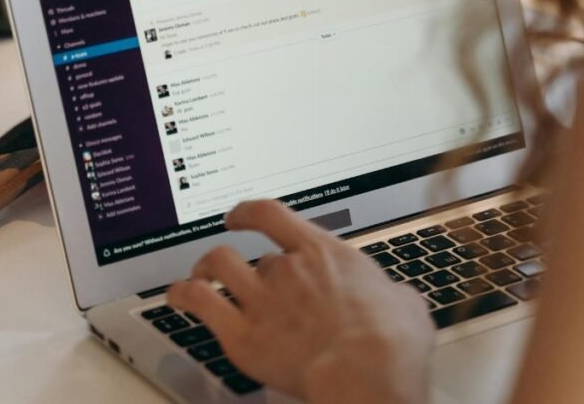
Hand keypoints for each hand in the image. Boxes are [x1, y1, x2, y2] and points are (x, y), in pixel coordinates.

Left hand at [167, 201, 434, 403]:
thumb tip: (398, 299)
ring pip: (217, 265)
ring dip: (205, 268)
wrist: (367, 371)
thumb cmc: (391, 341)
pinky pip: (199, 303)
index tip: (241, 217)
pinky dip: (183, 296)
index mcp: (325, 253)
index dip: (249, 212)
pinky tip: (178, 298)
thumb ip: (390, 293)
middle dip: (251, 269)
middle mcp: (288, 269)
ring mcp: (262, 300)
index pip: (273, 215)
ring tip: (200, 275)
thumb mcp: (405, 303)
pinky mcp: (242, 336)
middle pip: (254, 256)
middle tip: (249, 281)